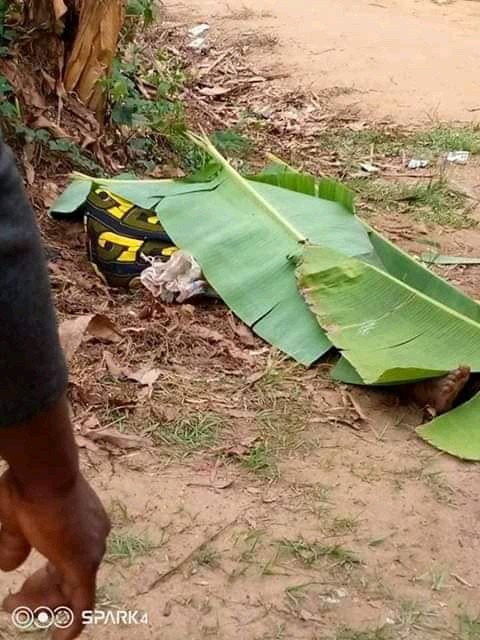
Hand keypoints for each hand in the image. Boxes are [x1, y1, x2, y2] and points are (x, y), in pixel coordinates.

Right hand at [0, 469, 109, 639]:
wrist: (44, 473)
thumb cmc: (29, 487)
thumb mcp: (15, 519)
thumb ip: (14, 543)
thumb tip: (10, 566)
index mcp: (82, 523)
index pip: (65, 561)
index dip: (41, 580)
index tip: (18, 590)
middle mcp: (94, 537)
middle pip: (68, 579)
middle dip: (39, 595)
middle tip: (11, 604)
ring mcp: (91, 551)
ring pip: (71, 592)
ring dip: (41, 606)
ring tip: (12, 606)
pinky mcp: (85, 565)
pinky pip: (82, 603)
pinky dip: (72, 623)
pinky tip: (60, 639)